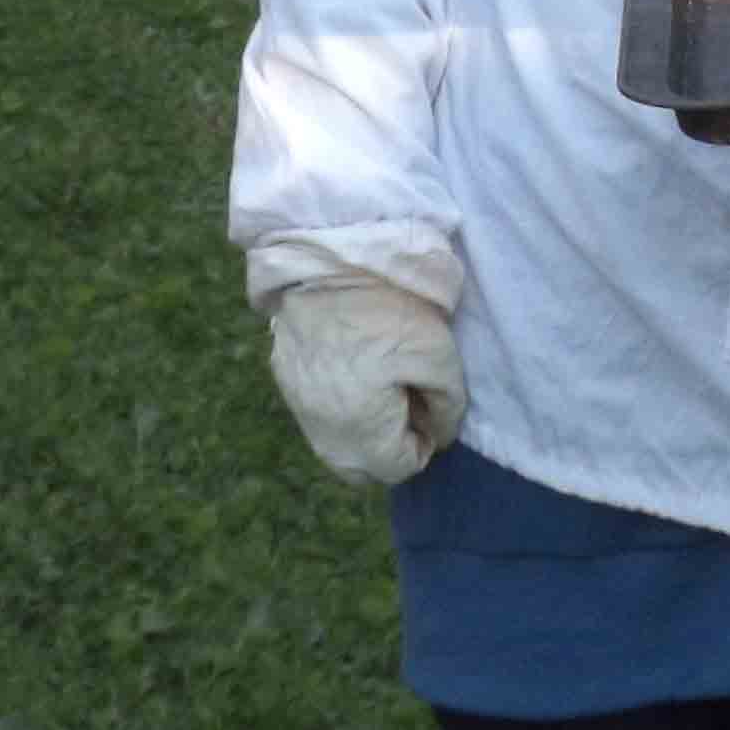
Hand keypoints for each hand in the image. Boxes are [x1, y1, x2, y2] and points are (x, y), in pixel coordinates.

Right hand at [266, 272, 467, 484]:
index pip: (399, 469)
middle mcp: (321, 433)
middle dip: (390, 446)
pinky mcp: (283, 375)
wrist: (328, 260)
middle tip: (408, 399)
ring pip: (336, 443)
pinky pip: (316, 411)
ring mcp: (297, 405)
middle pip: (363, 468)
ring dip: (363, 428)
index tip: (430, 404)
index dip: (424, 441)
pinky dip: (338, 403)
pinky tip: (353, 365)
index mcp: (360, 435)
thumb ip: (446, 408)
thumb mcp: (438, 356)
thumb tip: (438, 436)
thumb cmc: (389, 310)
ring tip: (381, 382)